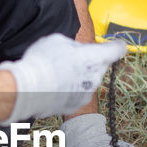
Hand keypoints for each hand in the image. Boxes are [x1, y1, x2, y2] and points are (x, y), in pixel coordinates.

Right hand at [0, 34, 125, 122]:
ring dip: (77, 78)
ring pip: (87, 81)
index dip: (116, 46)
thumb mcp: (58, 40)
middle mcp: (96, 77)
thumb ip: (75, 45)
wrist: (29, 89)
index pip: (117, 50)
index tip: (116, 46)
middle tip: (68, 60)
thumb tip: (77, 51)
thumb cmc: (44, 61)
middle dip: (88, 63)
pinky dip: (68, 90)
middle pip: (98, 67)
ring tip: (57, 74)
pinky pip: (76, 94)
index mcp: (95, 58)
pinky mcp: (76, 105)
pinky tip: (54, 86)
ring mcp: (87, 94)